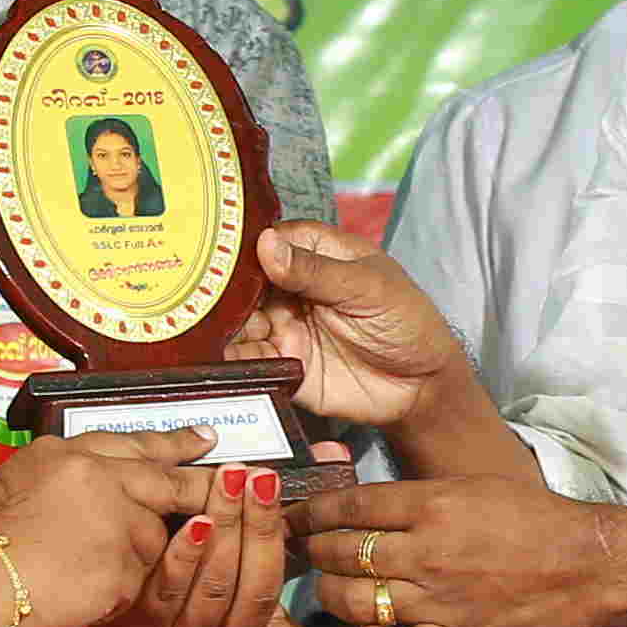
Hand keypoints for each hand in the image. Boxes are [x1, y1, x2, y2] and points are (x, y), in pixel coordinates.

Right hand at [0, 426, 213, 626]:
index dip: (173, 442)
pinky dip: (114, 593)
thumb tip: (98, 488)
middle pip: (165, 482)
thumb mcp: (18, 481)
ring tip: (82, 570)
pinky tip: (81, 593)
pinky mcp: (120, 568)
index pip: (133, 442)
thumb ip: (68, 480)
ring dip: (129, 560)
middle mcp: (98, 479)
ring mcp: (114, 522)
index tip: (204, 439)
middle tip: (224, 488)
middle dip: (196, 488)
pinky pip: (134, 583)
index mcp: (68, 454)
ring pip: (150, 541)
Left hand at [78, 455, 348, 626]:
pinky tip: (193, 521)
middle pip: (250, 586)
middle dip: (257, 525)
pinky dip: (185, 553)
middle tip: (257, 477)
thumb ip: (271, 510)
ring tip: (228, 483)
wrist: (87, 586)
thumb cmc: (170, 557)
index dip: (278, 540)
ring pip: (214, 586)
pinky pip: (168, 590)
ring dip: (227, 530)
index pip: (270, 588)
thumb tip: (331, 452)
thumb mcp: (225, 545)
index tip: (274, 488)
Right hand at [234, 227, 500, 464]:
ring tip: (208, 330)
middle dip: (222, 290)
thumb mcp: (367, 288)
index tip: (215, 254)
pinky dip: (232, 360)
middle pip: (244, 283)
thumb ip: (315, 270)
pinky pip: (249, 361)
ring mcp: (285, 327)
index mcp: (316, 254)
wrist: (423, 387)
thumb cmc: (407, 322)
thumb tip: (265, 245)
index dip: (242, 246)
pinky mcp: (284, 365)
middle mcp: (292, 288)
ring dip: (222, 326)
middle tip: (203, 297)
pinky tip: (220, 358)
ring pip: (239, 322)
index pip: (269, 240)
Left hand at [281, 471, 623, 626]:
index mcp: (432, 505)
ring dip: (330, 592)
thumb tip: (358, 505)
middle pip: (341, 552)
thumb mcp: (469, 486)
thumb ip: (413, 497)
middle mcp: (427, 553)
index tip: (298, 514)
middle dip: (313, 550)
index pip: (350, 506)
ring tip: (330, 585)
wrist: (582, 565)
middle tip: (304, 548)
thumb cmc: (531, 519)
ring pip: (351, 600)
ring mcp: (436, 601)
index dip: (314, 510)